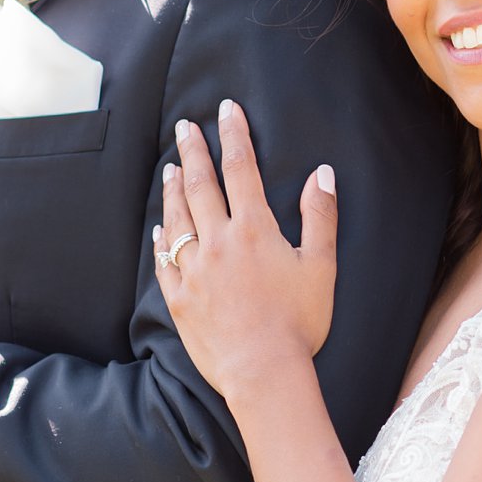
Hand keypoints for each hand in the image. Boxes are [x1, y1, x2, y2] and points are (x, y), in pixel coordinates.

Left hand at [154, 101, 336, 407]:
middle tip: (185, 127)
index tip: (227, 109)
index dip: (234, 134)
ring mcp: (194, 270)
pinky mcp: (180, 298)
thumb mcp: (320, 267)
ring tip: (170, 166)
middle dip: (193, 150)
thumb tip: (321, 174)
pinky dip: (161, 240)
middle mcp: (218, 242)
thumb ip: (320, 216)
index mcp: (254, 229)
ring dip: (173, 188)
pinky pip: (164, 262)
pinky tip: (160, 229)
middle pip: (201, 185)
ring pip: (177, 218)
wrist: (263, 372)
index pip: (241, 168)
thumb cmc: (298, 322)